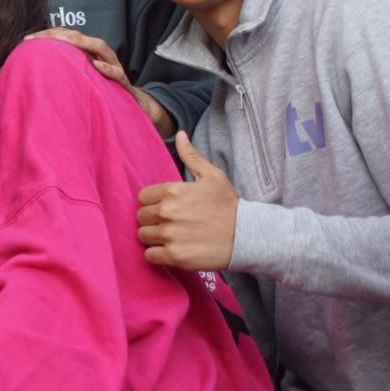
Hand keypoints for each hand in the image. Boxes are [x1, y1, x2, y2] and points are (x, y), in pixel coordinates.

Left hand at [29, 29, 174, 136]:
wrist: (131, 105)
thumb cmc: (99, 90)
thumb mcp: (79, 78)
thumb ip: (63, 71)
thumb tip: (32, 71)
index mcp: (87, 52)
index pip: (67, 36)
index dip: (48, 35)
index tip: (27, 39)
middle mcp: (100, 54)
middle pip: (78, 37)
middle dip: (57, 35)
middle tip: (36, 38)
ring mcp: (112, 64)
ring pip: (98, 46)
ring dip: (80, 42)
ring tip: (62, 41)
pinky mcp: (123, 80)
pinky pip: (116, 72)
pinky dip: (107, 68)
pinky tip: (97, 66)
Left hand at [137, 132, 239, 270]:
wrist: (248, 235)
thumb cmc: (229, 205)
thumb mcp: (212, 176)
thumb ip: (191, 156)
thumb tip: (180, 134)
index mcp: (172, 191)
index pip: (142, 197)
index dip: (154, 203)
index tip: (168, 209)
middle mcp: (166, 211)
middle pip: (141, 217)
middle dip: (153, 220)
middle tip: (172, 224)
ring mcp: (169, 235)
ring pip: (143, 236)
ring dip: (154, 238)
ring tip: (173, 238)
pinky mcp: (174, 256)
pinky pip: (150, 256)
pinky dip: (158, 255)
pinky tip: (173, 251)